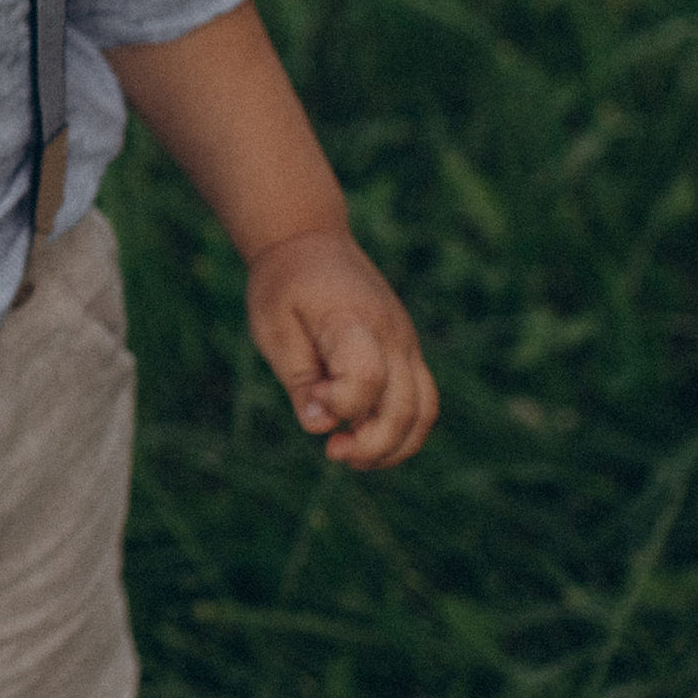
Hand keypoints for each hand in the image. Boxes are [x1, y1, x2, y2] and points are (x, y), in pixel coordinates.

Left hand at [244, 228, 437, 470]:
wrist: (310, 241)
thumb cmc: (284, 285)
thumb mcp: (273, 329)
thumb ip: (298, 381)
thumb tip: (320, 427)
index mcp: (353, 322)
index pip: (367, 378)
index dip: (340, 404)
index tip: (313, 397)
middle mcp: (391, 335)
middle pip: (404, 408)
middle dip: (372, 445)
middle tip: (332, 451)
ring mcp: (406, 343)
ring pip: (424, 411)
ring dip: (394, 446)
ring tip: (352, 455)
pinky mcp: (408, 351)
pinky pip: (422, 400)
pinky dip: (402, 431)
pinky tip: (365, 439)